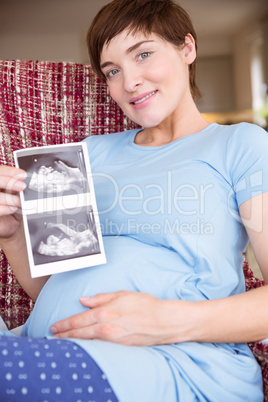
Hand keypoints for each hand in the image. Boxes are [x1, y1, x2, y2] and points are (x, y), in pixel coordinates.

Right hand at [0, 165, 25, 239]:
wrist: (8, 224)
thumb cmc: (11, 206)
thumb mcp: (14, 193)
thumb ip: (16, 184)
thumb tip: (22, 177)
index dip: (9, 171)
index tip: (22, 174)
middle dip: (9, 182)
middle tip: (22, 186)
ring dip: (10, 198)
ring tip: (19, 202)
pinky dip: (6, 208)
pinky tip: (13, 209)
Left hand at [51, 291, 180, 345]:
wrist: (163, 321)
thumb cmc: (145, 305)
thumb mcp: (121, 294)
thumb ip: (100, 298)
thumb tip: (84, 300)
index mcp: (104, 313)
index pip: (78, 320)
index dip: (64, 325)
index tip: (54, 327)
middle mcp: (105, 328)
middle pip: (79, 334)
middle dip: (64, 335)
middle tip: (53, 337)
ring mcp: (111, 340)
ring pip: (87, 342)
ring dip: (73, 342)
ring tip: (64, 342)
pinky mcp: (118, 347)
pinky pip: (98, 347)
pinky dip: (87, 346)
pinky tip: (83, 346)